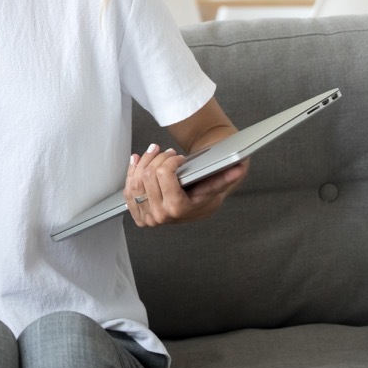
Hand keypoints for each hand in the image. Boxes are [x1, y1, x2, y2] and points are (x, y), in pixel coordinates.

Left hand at [125, 143, 248, 226]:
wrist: (194, 210)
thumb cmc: (203, 197)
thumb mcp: (214, 186)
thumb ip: (225, 177)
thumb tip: (239, 168)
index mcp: (178, 209)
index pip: (163, 175)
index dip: (169, 160)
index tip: (178, 157)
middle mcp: (160, 215)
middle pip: (147, 175)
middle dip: (157, 158)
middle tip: (166, 152)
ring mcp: (147, 216)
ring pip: (135, 181)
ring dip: (142, 162)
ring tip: (153, 152)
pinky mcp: (138, 214)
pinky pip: (128, 190)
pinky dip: (131, 172)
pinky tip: (137, 160)